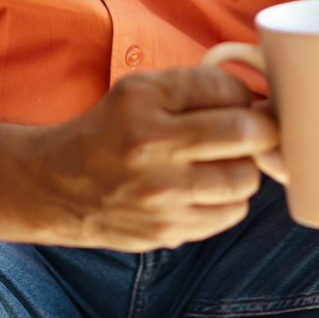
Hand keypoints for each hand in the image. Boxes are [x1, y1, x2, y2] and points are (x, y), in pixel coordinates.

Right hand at [35, 66, 279, 252]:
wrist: (56, 186)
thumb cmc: (109, 131)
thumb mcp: (139, 90)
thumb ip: (196, 87)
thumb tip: (260, 102)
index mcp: (142, 100)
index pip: (226, 88)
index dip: (243, 94)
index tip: (238, 102)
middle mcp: (151, 146)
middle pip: (248, 133)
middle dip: (262, 129)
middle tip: (254, 131)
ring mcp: (160, 194)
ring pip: (246, 178)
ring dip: (244, 167)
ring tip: (222, 162)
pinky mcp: (167, 230)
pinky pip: (231, 213)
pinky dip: (229, 199)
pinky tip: (205, 189)